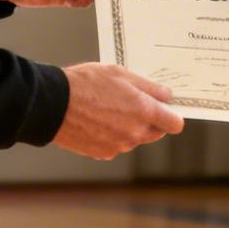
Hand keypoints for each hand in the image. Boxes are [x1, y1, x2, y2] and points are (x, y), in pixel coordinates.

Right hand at [52, 63, 183, 158]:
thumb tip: (167, 96)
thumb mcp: (120, 73)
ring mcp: (119, 146)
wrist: (54, 103)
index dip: (171, 115)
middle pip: (156, 133)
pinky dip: (111, 136)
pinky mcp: (103, 153)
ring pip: (134, 139)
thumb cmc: (86, 84)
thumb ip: (149, 87)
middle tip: (132, 104)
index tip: (165, 109)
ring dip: (129, 128)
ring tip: (108, 109)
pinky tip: (97, 121)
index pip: (175, 124)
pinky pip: (116, 145)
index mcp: (144, 112)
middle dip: (150, 121)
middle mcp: (135, 133)